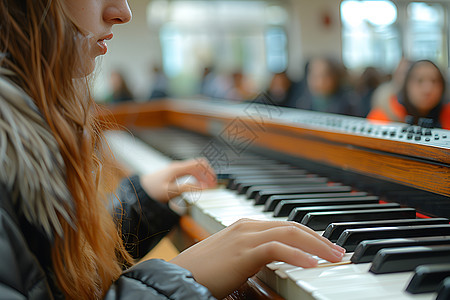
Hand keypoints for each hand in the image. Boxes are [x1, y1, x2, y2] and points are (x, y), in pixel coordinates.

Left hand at [140, 158, 216, 202]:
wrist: (141, 189)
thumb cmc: (152, 190)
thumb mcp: (169, 191)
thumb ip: (186, 188)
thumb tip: (201, 187)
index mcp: (177, 168)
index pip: (199, 164)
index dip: (209, 172)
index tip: (213, 182)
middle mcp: (178, 166)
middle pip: (199, 165)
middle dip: (208, 173)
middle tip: (213, 185)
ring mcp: (177, 168)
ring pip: (196, 168)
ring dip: (204, 176)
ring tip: (208, 187)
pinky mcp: (176, 172)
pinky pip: (191, 172)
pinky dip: (198, 177)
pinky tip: (199, 186)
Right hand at [170, 218, 345, 298]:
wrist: (179, 275)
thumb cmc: (204, 270)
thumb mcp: (234, 258)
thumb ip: (255, 254)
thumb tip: (277, 260)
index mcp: (246, 226)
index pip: (286, 225)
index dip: (310, 235)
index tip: (326, 246)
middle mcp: (248, 226)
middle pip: (293, 226)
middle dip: (319, 238)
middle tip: (338, 251)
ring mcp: (246, 237)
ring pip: (290, 234)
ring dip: (316, 245)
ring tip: (334, 257)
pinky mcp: (243, 252)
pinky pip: (277, 249)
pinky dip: (297, 255)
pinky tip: (312, 264)